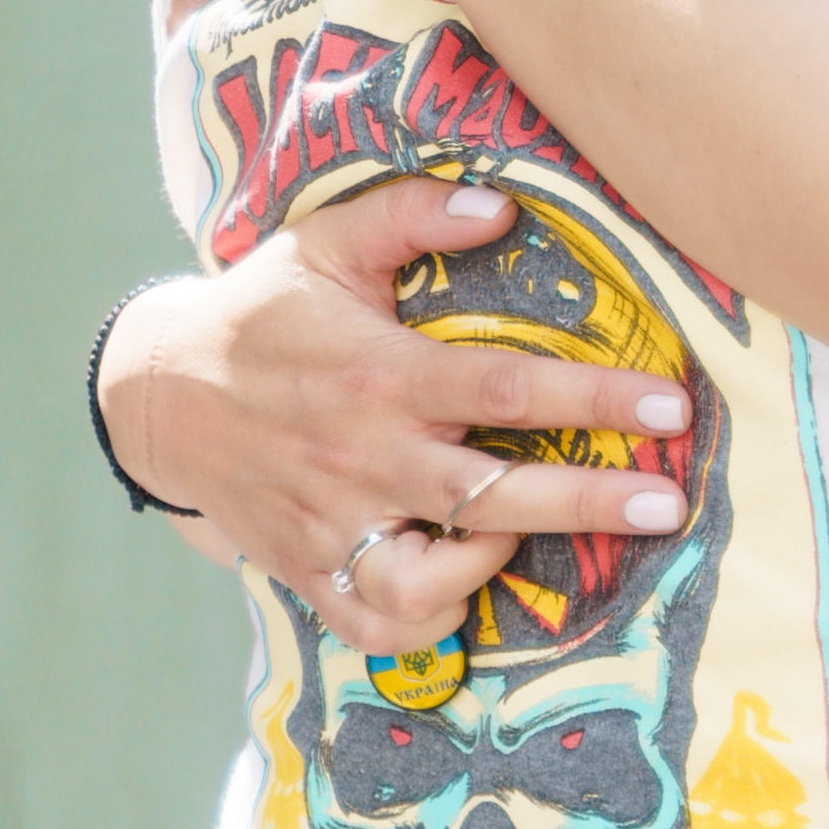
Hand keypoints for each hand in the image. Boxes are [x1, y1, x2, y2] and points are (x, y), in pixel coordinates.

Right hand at [99, 177, 686, 655]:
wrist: (159, 396)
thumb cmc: (263, 311)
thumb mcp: (328, 239)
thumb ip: (415, 214)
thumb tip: (503, 206)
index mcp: (378, 375)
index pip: (503, 388)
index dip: (592, 397)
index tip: (669, 406)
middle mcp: (361, 457)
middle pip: (493, 492)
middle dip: (591, 500)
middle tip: (668, 502)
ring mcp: (334, 524)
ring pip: (431, 578)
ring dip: (500, 563)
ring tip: (544, 534)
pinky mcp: (312, 571)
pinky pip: (383, 621)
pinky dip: (435, 614)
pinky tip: (469, 574)